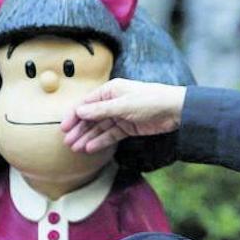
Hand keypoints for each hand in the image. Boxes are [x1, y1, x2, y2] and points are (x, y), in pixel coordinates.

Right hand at [61, 78, 186, 152]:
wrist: (175, 109)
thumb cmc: (151, 100)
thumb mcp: (123, 105)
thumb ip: (101, 110)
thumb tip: (79, 111)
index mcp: (111, 90)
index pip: (87, 103)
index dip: (74, 115)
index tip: (63, 127)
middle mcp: (113, 102)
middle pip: (91, 116)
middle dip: (79, 129)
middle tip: (67, 141)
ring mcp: (121, 115)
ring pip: (100, 127)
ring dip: (88, 137)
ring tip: (76, 148)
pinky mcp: (129, 127)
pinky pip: (111, 134)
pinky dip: (101, 141)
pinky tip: (90, 148)